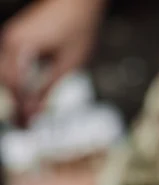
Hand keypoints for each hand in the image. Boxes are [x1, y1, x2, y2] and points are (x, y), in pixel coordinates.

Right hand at [0, 0, 105, 124]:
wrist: (78, 1)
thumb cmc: (78, 27)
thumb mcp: (69, 61)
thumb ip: (50, 86)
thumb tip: (36, 110)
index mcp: (21, 45)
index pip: (15, 84)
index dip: (22, 107)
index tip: (30, 125)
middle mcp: (10, 40)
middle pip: (5, 81)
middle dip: (16, 104)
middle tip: (27, 126)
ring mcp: (11, 39)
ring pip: (5, 74)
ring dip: (16, 95)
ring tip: (28, 116)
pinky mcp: (17, 40)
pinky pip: (11, 66)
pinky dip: (18, 83)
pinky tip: (29, 97)